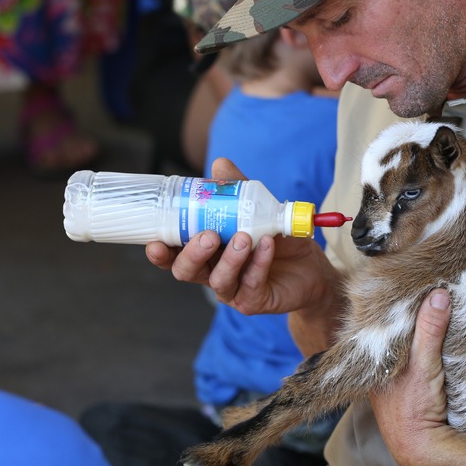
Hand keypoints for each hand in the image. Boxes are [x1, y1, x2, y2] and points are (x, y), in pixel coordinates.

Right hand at [145, 158, 338, 315]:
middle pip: (186, 272)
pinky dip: (258, 263)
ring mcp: (232, 289)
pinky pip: (251, 283)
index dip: (160, 251)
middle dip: (192, 254)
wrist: (310, 267)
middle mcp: (212, 272)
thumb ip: (237, 191)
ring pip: (218, 280)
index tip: (155, 242)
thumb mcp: (258, 210)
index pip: (173, 255)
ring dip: (229, 258)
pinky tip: (267, 245)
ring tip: (244, 238)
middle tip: (208, 236)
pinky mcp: (253, 300)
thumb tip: (219, 165)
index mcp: (204, 252)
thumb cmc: (275, 239)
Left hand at [370, 289, 465, 465]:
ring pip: (403, 347)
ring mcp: (394, 380)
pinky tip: (437, 335)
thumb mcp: (423, 365)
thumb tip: (438, 295)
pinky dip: (424, 347)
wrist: (424, 450)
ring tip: (431, 303)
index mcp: (373, 362)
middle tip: (420, 287)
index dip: (389, 304)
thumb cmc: (414, 409)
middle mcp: (380, 369)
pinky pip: (415, 359)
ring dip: (417, 331)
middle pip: (391, 334)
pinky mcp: (411, 388)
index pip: (377, 324)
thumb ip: (429, 331)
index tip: (403, 283)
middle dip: (404, 315)